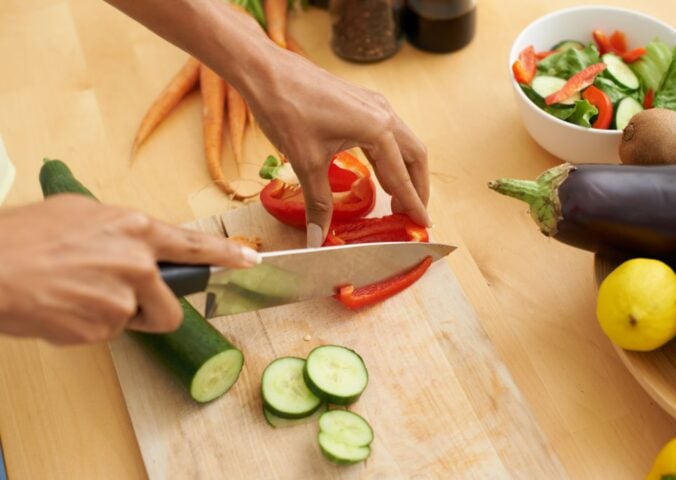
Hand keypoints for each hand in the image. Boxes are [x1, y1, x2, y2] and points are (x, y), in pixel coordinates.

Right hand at [0, 195, 258, 343]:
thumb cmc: (25, 235)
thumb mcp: (82, 214)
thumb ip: (122, 231)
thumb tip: (139, 246)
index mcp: (136, 229)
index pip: (194, 245)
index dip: (226, 255)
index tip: (251, 261)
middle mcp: (139, 264)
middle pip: (169, 307)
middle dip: (151, 311)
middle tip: (117, 299)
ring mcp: (123, 300)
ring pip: (133, 321)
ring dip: (112, 316)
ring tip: (75, 294)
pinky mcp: (102, 328)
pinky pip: (104, 334)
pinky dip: (85, 326)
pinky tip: (61, 307)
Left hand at [102, 0, 429, 246]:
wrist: (266, 71)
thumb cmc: (286, 110)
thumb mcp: (306, 162)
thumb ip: (318, 203)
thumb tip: (317, 237)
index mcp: (377, 129)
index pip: (401, 175)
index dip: (413, 203)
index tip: (423, 223)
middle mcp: (383, 114)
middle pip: (415, 156)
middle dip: (416, 187)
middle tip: (411, 214)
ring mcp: (374, 104)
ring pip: (403, 142)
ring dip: (405, 170)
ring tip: (398, 197)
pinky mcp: (361, 101)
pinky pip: (387, 132)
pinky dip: (390, 156)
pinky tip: (378, 170)